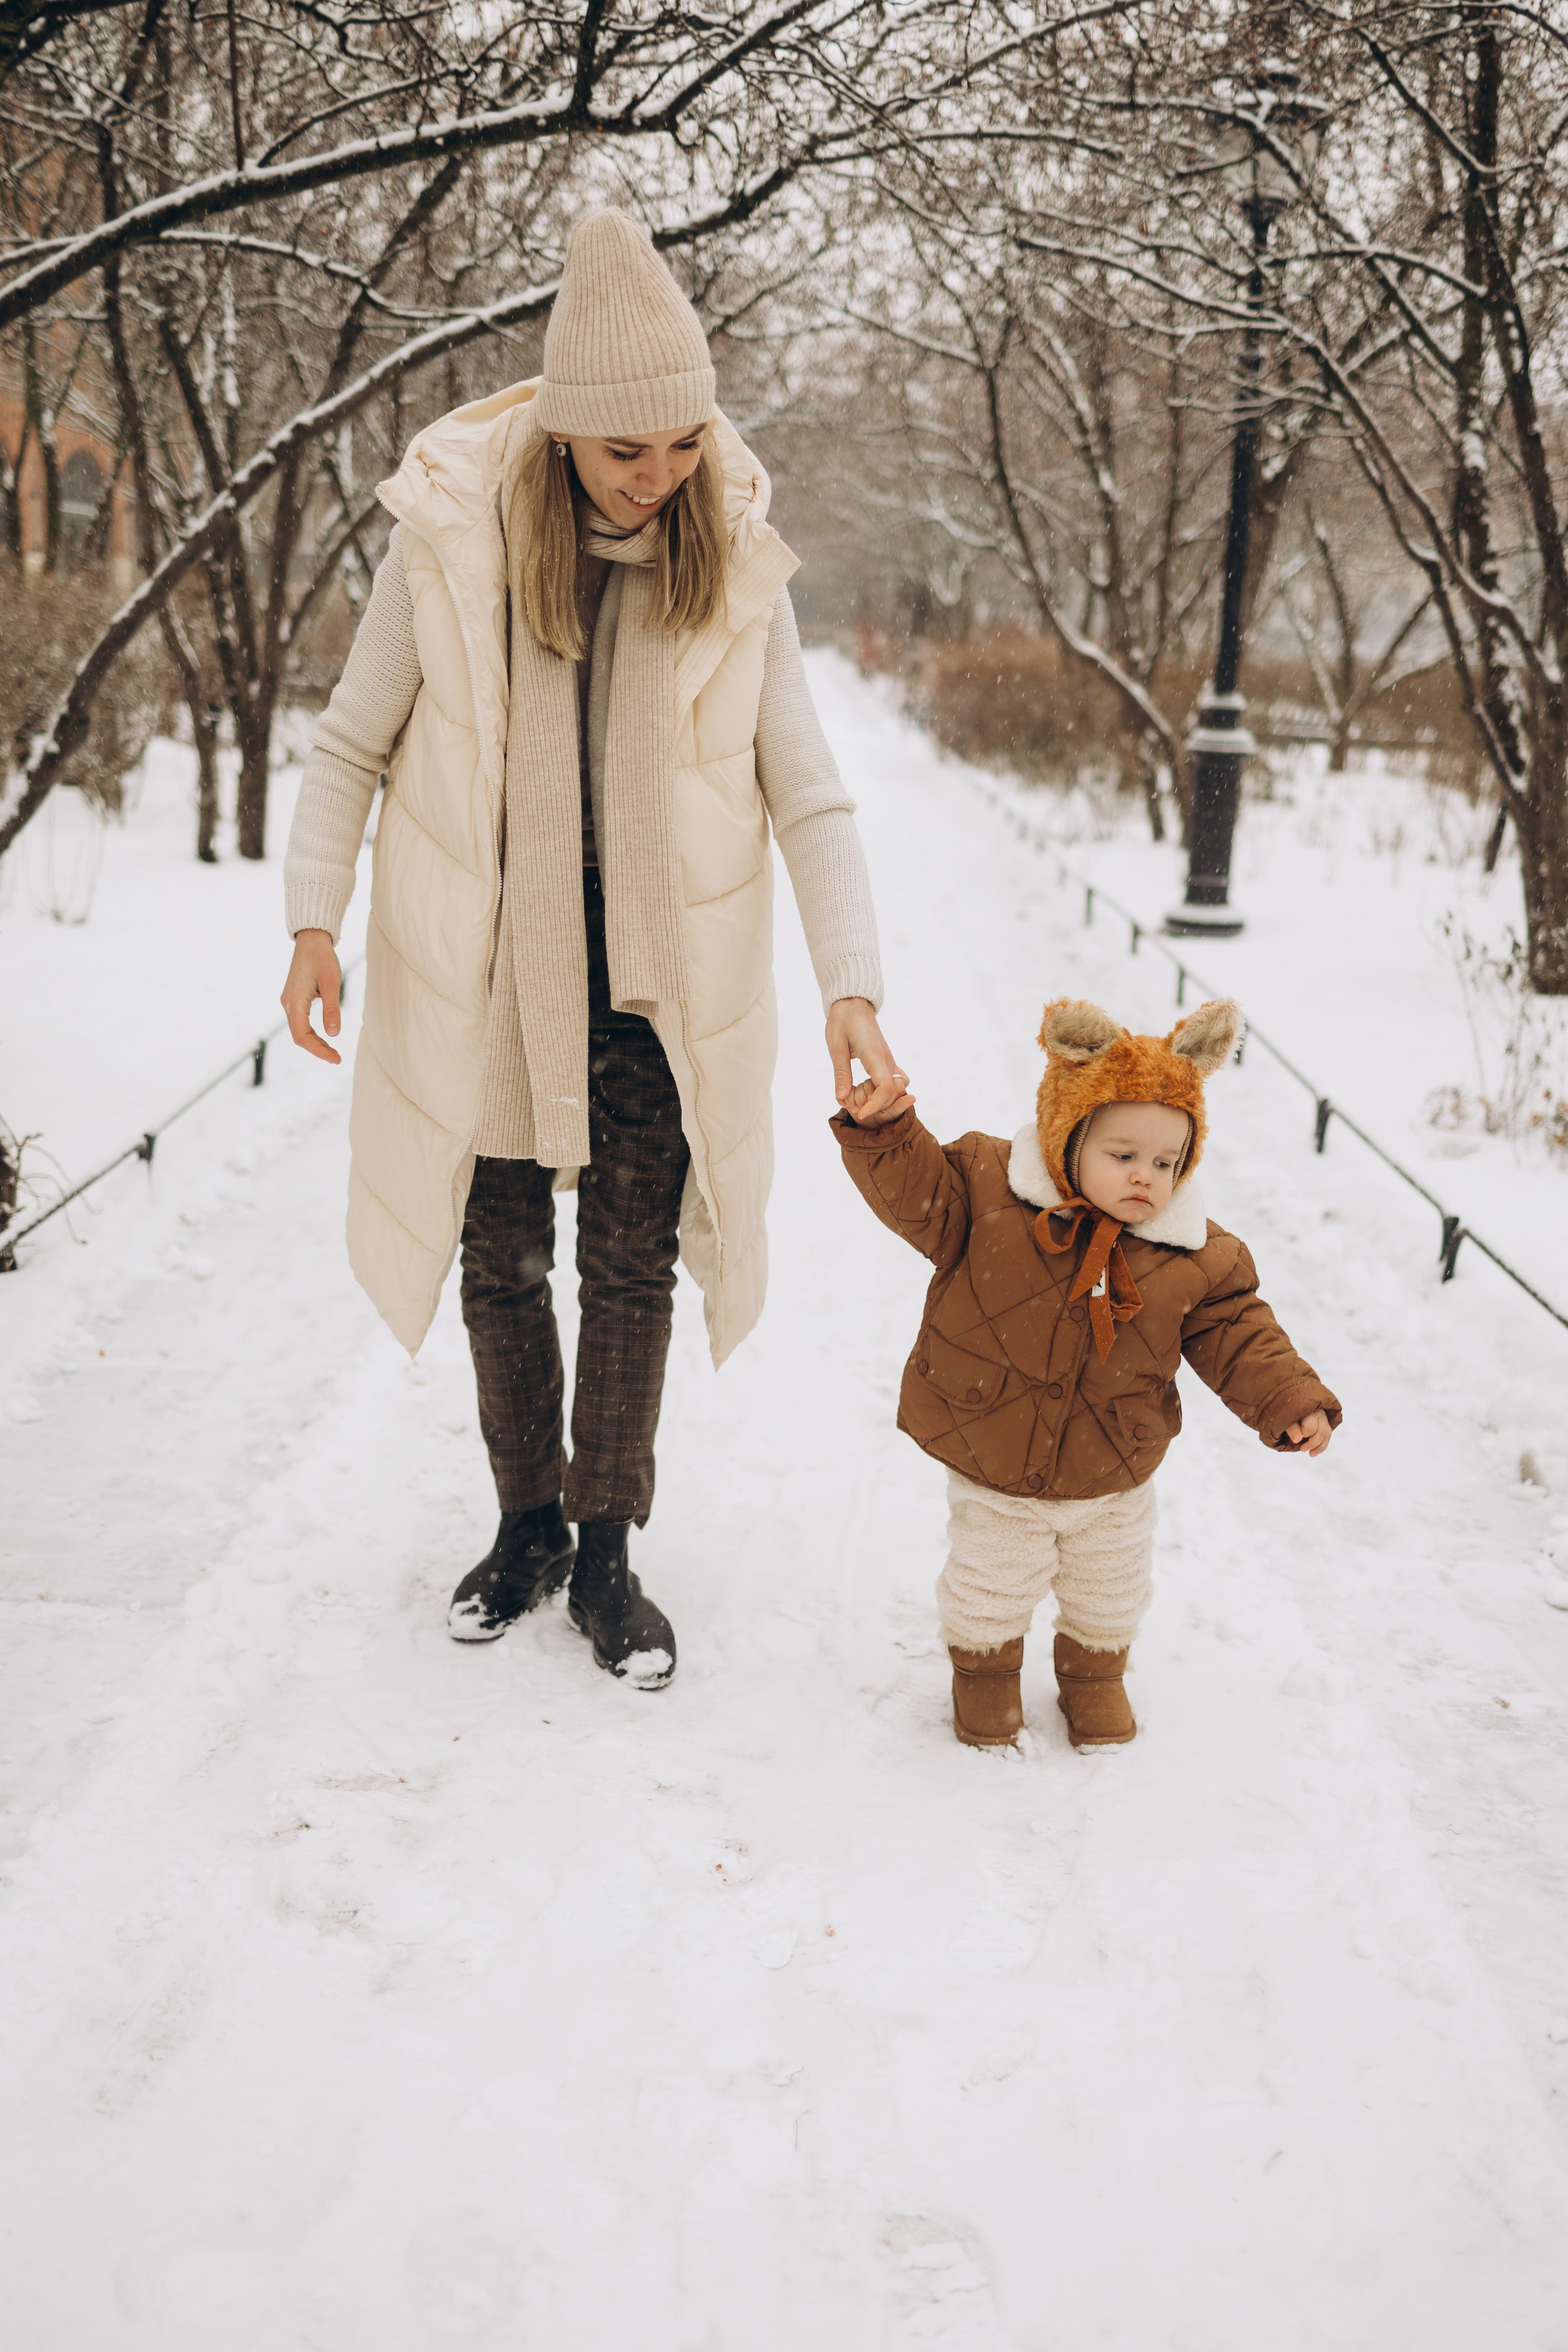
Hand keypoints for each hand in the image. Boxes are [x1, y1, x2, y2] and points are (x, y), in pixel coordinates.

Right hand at [281, 928, 342, 1065]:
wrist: (311, 940)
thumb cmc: (323, 958)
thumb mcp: (332, 983)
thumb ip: (332, 1009)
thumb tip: (334, 1035)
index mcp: (294, 1001)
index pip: (302, 1036)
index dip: (318, 1050)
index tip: (336, 1059)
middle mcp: (287, 1003)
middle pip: (299, 1036)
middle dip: (317, 1049)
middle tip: (337, 1059)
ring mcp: (288, 1001)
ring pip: (299, 1030)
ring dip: (315, 1042)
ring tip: (333, 1052)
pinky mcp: (293, 999)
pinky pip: (300, 1022)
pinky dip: (312, 1033)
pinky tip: (325, 1037)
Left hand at [827, 997, 911, 1123]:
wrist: (853, 1003)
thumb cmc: (842, 1021)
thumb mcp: (836, 1046)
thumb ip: (841, 1073)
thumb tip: (841, 1098)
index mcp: (875, 1055)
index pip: (885, 1088)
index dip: (874, 1105)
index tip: (859, 1113)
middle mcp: (887, 1059)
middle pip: (894, 1093)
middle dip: (875, 1104)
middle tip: (851, 1101)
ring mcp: (889, 1060)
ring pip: (897, 1088)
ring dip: (881, 1098)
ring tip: (857, 1094)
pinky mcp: (887, 1060)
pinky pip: (895, 1080)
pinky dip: (884, 1090)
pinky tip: (866, 1088)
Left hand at [1283, 1409, 1332, 1457]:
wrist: (1288, 1410)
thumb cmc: (1286, 1415)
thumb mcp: (1284, 1420)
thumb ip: (1291, 1428)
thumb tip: (1298, 1439)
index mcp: (1308, 1409)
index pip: (1311, 1427)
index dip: (1304, 1436)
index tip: (1296, 1440)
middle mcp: (1318, 1412)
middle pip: (1321, 1432)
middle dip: (1312, 1443)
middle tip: (1302, 1449)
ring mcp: (1323, 1417)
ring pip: (1326, 1434)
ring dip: (1319, 1447)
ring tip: (1311, 1454)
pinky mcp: (1325, 1423)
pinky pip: (1327, 1436)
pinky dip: (1322, 1446)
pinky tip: (1314, 1452)